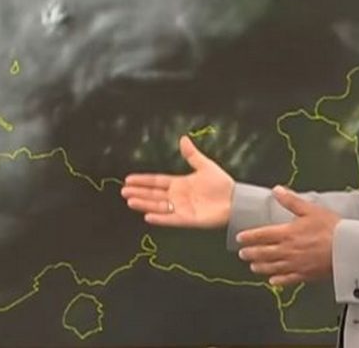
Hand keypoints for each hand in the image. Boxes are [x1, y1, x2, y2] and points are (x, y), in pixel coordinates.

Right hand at [120, 135, 234, 227]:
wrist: (235, 201)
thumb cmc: (222, 184)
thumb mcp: (205, 166)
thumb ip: (192, 155)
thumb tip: (183, 139)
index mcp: (180, 184)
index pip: (157, 182)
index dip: (143, 181)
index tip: (129, 179)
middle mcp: (177, 197)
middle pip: (153, 194)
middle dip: (138, 193)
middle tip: (123, 191)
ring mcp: (181, 208)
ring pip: (158, 206)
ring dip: (144, 204)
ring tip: (130, 201)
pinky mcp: (187, 220)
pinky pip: (170, 219)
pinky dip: (159, 218)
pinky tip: (147, 216)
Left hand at [236, 186, 340, 285]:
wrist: (348, 249)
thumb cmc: (331, 228)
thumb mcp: (310, 210)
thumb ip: (291, 201)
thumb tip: (276, 190)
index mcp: (287, 234)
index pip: (262, 235)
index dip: (249, 237)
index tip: (240, 238)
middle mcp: (288, 251)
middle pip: (264, 253)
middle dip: (251, 253)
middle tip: (241, 254)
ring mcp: (296, 264)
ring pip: (273, 268)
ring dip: (261, 267)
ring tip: (253, 267)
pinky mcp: (306, 275)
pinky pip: (288, 280)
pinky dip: (278, 281)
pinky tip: (273, 282)